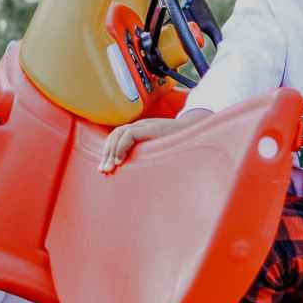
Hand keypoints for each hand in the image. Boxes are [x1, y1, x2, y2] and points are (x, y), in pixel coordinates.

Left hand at [98, 108, 214, 172]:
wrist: (197, 131)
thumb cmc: (181, 145)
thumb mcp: (160, 150)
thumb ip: (148, 156)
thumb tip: (139, 176)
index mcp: (141, 130)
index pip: (117, 137)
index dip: (109, 152)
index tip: (106, 170)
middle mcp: (141, 126)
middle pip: (115, 135)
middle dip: (107, 154)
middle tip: (104, 171)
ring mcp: (145, 126)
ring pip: (119, 134)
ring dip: (112, 152)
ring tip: (111, 168)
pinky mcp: (150, 128)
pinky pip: (129, 135)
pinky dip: (121, 147)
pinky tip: (120, 161)